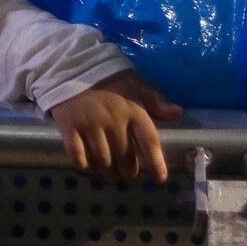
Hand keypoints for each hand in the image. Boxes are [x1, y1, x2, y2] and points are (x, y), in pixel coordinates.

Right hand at [48, 70, 181, 182]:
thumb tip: (177, 113)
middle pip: (125, 158)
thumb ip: (155, 100)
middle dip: (128, 173)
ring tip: (109, 175)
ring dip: (107, 173)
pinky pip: (78, 157)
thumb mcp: (135, 84)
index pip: (149, 141)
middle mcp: (113, 119)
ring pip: (103, 161)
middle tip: (126, 175)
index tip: (159, 179)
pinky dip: (84, 166)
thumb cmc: (108, 79)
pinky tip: (88, 166)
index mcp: (133, 109)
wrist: (72, 66)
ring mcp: (90, 124)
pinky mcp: (69, 127)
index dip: (156, 163)